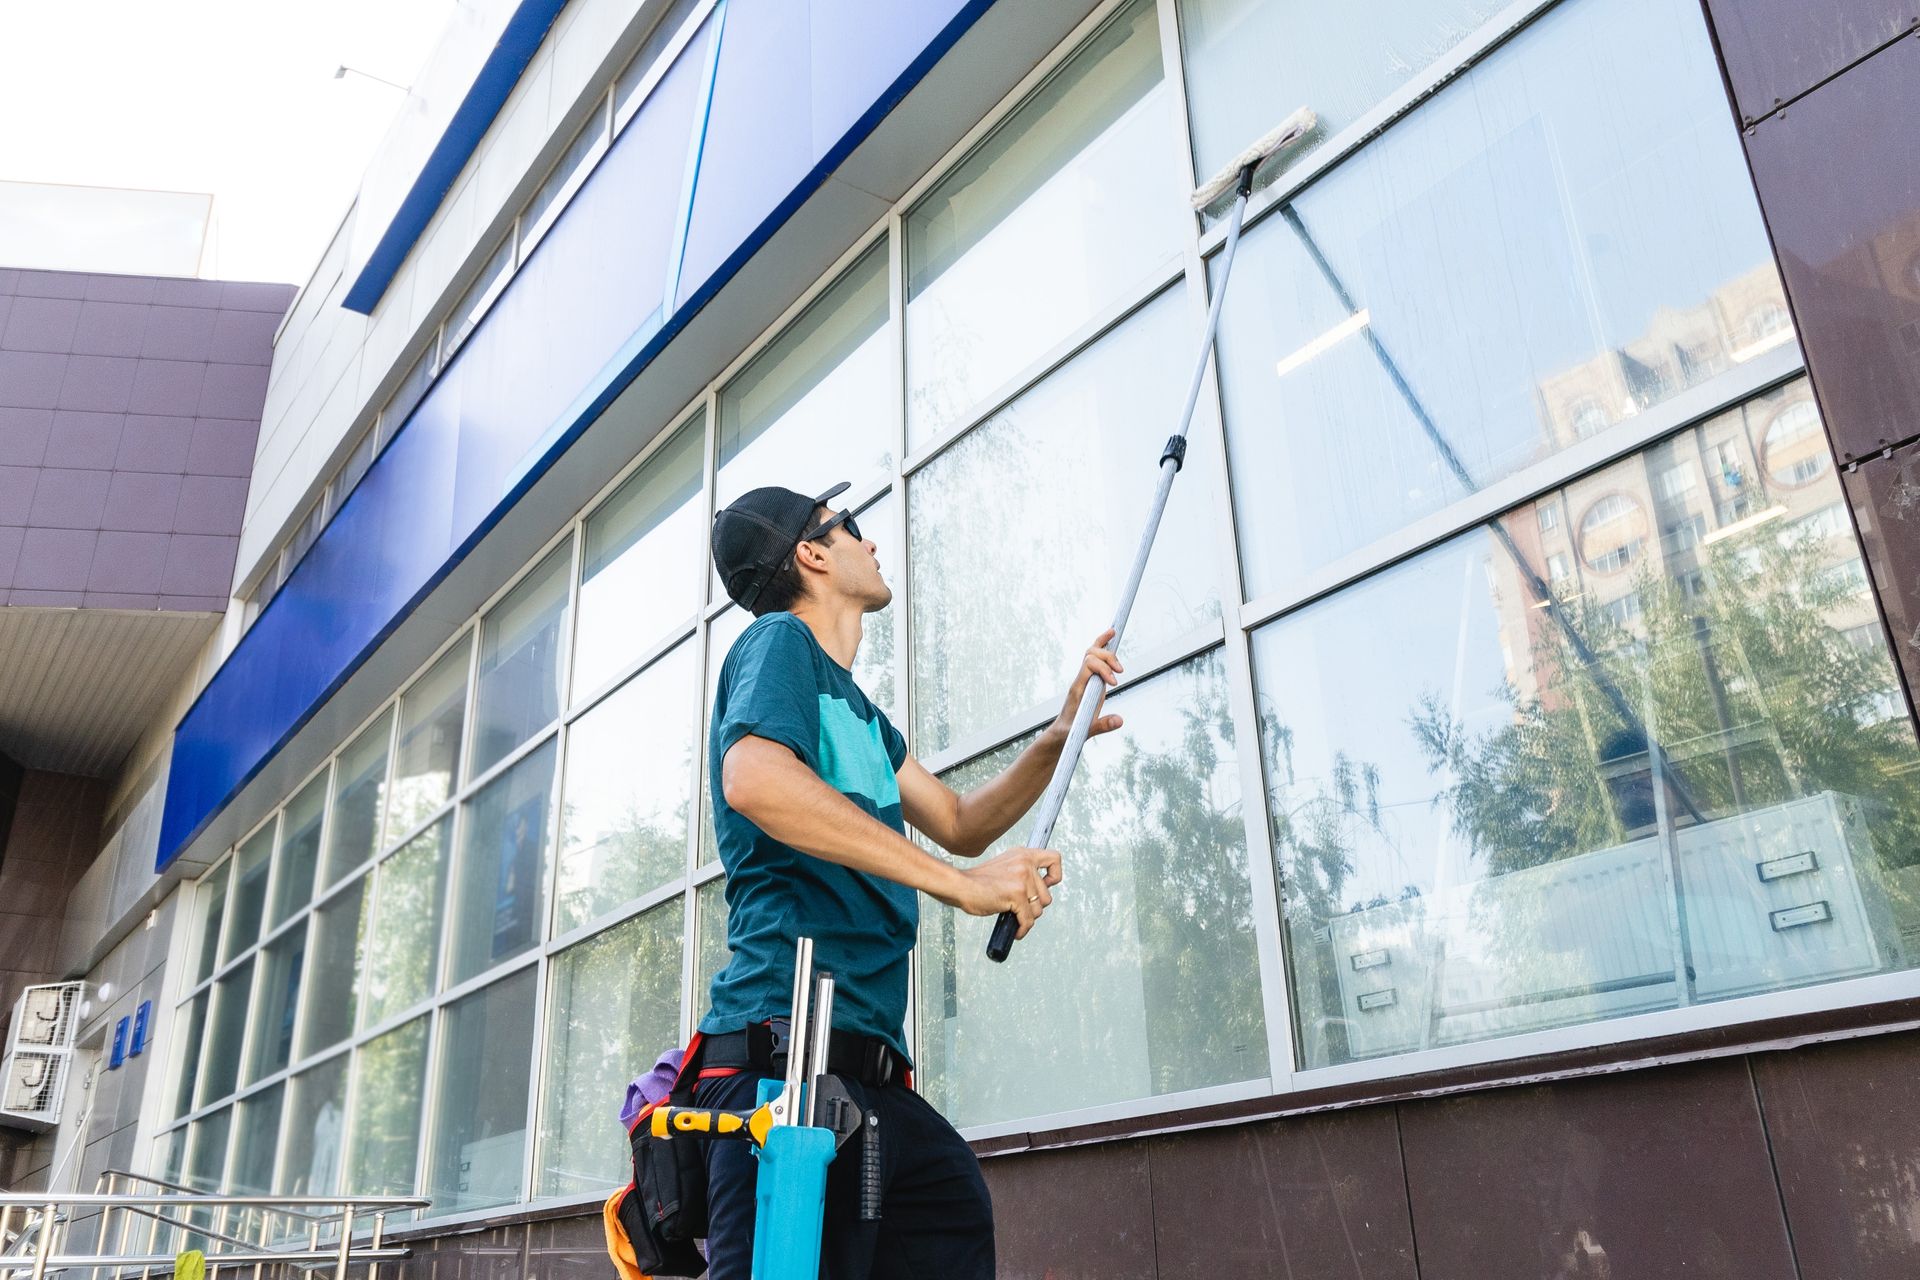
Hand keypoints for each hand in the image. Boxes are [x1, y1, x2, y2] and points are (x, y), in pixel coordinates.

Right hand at [947, 846, 1062, 939]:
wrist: (961, 886)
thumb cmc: (978, 881)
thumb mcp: (1005, 866)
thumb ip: (1023, 872)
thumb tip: (1039, 890)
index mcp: (1023, 855)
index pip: (1054, 858)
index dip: (1054, 875)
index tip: (1046, 885)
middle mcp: (1025, 864)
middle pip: (1047, 894)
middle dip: (1035, 906)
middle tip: (1022, 908)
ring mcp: (1022, 880)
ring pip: (1039, 909)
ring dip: (1028, 917)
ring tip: (1016, 917)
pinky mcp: (1017, 895)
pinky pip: (1028, 920)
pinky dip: (1023, 929)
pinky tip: (1017, 930)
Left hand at [1048, 628, 1123, 743]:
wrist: (1061, 733)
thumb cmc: (1070, 732)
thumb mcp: (1084, 732)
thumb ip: (1102, 725)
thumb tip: (1120, 720)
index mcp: (1078, 688)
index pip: (1088, 665)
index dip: (1103, 668)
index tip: (1115, 683)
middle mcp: (1081, 679)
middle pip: (1091, 654)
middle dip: (1108, 658)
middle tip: (1121, 672)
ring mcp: (1086, 678)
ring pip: (1092, 652)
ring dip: (1106, 648)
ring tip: (1117, 646)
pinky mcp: (1091, 681)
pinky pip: (1096, 658)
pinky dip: (1103, 645)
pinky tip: (1111, 635)